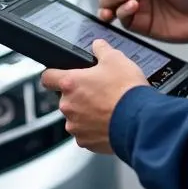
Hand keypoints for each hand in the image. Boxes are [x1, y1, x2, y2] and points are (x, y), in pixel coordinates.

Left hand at [41, 40, 147, 154]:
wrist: (139, 121)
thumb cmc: (126, 91)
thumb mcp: (116, 59)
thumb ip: (102, 50)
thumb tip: (97, 45)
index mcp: (70, 83)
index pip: (47, 77)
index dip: (54, 75)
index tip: (59, 76)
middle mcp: (68, 106)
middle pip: (66, 99)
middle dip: (80, 96)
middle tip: (99, 92)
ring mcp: (76, 126)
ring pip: (76, 117)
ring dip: (87, 114)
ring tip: (108, 109)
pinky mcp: (85, 142)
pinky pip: (86, 134)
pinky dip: (95, 130)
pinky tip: (110, 123)